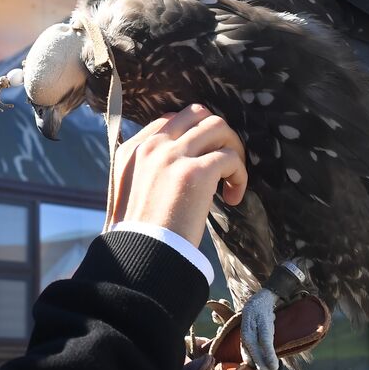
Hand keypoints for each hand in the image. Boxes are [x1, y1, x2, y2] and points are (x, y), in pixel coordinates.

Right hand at [104, 104, 246, 246]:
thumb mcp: (129, 193)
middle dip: (217, 135)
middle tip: (223, 163)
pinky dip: (240, 175)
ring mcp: (173, 156)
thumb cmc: (139, 234)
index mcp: (133, 150)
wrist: (142, 255)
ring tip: (232, 176)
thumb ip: (146, 171)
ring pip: (218, 126)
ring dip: (233, 148)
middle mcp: (152, 146)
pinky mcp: (195, 172)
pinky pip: (230, 156)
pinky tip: (233, 197)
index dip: (193, 137)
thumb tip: (175, 168)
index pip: (171, 120)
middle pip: (196, 114)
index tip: (202, 161)